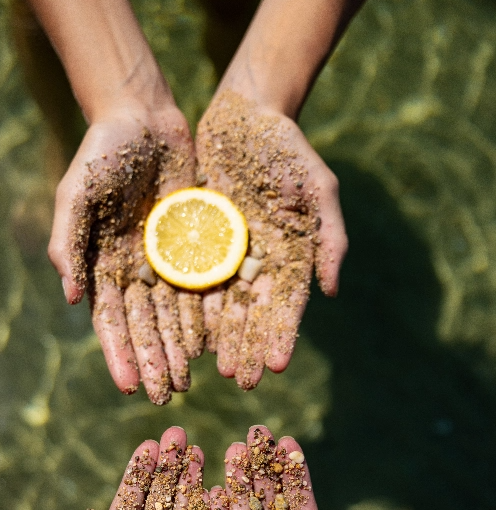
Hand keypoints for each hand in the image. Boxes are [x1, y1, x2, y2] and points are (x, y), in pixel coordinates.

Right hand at [49, 107, 205, 404]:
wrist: (144, 119)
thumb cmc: (101, 152)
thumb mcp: (76, 192)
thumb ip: (68, 241)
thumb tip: (71, 297)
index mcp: (104, 266)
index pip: (112, 321)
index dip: (121, 355)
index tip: (130, 388)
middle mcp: (134, 272)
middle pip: (145, 327)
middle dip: (154, 363)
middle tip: (164, 398)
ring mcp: (165, 262)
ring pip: (174, 317)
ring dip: (179, 351)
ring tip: (187, 383)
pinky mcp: (194, 248)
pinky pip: (201, 289)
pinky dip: (205, 318)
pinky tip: (212, 347)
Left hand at [196, 91, 347, 389]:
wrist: (245, 116)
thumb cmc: (288, 149)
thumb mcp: (319, 187)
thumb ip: (330, 237)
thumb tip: (332, 291)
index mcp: (291, 256)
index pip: (287, 304)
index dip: (282, 335)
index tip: (277, 366)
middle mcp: (259, 263)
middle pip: (255, 314)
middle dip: (250, 348)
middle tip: (242, 381)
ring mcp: (228, 255)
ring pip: (224, 306)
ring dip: (223, 339)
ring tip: (217, 369)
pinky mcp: (199, 242)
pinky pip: (193, 281)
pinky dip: (193, 309)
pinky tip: (188, 336)